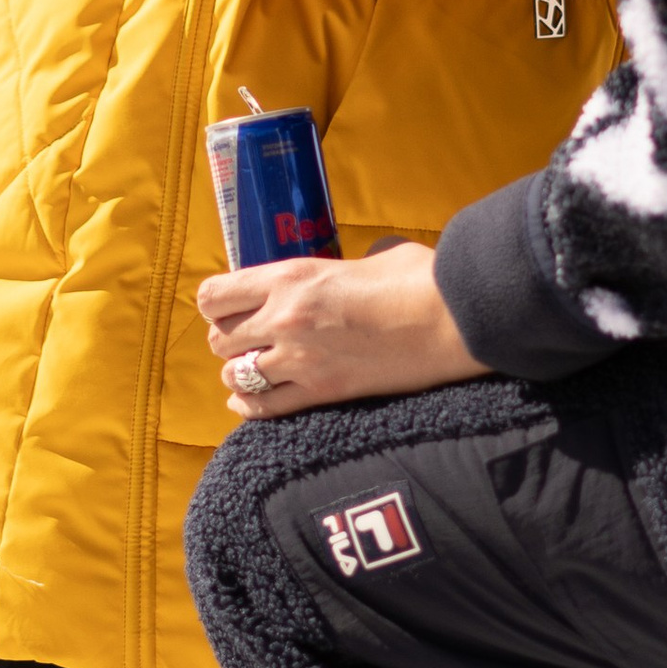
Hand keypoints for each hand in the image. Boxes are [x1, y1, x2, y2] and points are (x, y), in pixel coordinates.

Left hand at [199, 239, 482, 418]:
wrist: (452, 320)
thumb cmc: (418, 279)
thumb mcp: (368, 258)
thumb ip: (340, 269)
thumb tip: (348, 274)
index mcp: (291, 277)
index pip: (215, 295)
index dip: (219, 302)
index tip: (233, 304)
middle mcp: (284, 319)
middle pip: (220, 338)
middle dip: (231, 338)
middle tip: (251, 337)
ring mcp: (300, 361)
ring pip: (234, 374)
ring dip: (242, 371)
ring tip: (259, 365)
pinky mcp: (322, 394)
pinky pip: (263, 409)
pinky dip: (250, 405)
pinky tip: (248, 399)